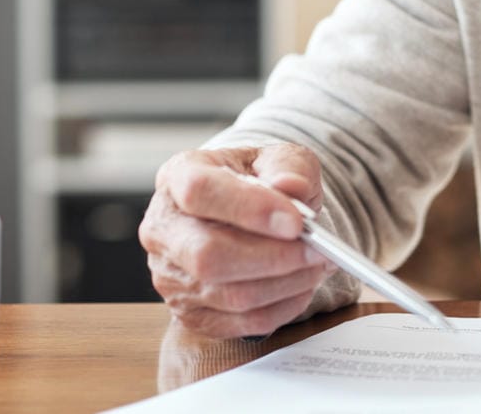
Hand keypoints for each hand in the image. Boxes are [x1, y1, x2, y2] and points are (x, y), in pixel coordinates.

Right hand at [138, 144, 335, 337]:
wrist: (248, 211)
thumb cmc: (259, 181)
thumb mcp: (279, 158)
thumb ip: (288, 167)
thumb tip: (290, 188)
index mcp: (178, 176)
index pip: (200, 192)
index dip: (248, 208)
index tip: (296, 222)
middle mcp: (163, 228)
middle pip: (207, 255)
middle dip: (273, 257)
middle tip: (317, 250)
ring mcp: (170, 276)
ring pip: (229, 294)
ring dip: (286, 284)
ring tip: (317, 265)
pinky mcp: (190, 312)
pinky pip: (241, 323)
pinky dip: (282, 308)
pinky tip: (301, 285)